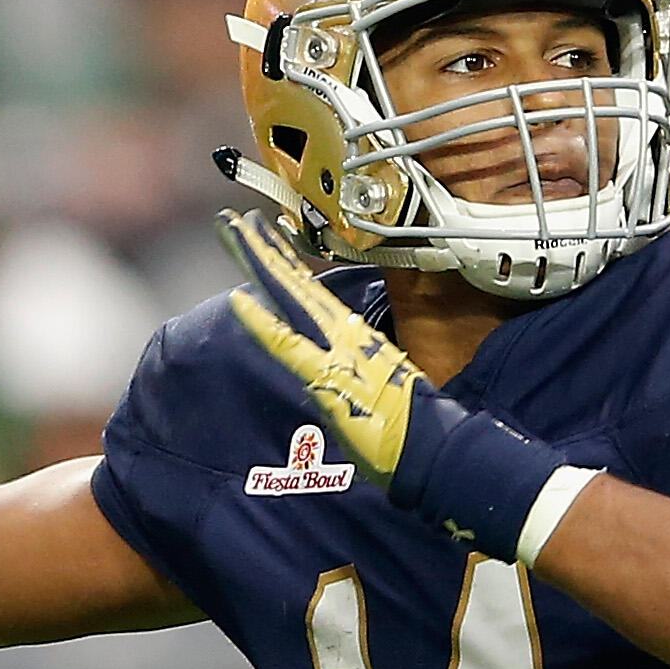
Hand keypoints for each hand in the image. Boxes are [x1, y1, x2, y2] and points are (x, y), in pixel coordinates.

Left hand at [217, 210, 578, 559]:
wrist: (435, 448)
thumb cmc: (415, 432)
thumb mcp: (386, 394)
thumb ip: (365, 378)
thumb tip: (356, 378)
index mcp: (354, 341)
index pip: (310, 296)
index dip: (285, 267)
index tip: (263, 240)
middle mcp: (344, 336)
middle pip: (295, 285)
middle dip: (264, 250)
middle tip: (235, 221)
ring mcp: (336, 350)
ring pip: (289, 297)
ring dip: (259, 263)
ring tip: (234, 230)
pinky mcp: (329, 374)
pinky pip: (285, 343)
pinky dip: (261, 322)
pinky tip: (238, 299)